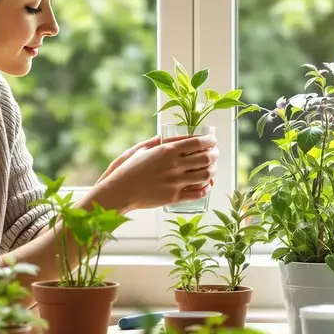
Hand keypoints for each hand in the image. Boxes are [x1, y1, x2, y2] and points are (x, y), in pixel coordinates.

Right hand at [89, 135, 218, 211]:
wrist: (118, 192)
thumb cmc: (126, 169)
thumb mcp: (139, 149)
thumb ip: (155, 142)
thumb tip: (166, 136)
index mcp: (167, 151)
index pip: (198, 143)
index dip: (210, 141)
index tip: (212, 141)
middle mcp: (175, 166)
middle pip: (206, 159)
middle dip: (215, 155)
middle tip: (215, 154)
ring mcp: (176, 183)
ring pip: (206, 176)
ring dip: (213, 171)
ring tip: (212, 168)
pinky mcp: (174, 198)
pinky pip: (198, 194)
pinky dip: (206, 188)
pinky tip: (206, 185)